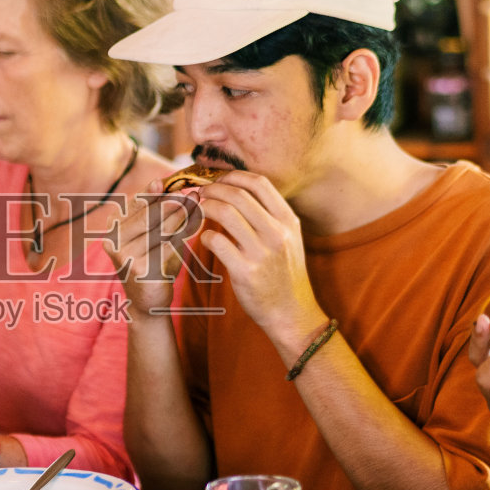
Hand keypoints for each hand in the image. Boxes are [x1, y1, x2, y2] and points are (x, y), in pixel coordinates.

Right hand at [106, 181, 197, 316]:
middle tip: (191, 193)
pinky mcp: (141, 269)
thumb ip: (159, 214)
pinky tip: (197, 225)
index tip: (165, 182)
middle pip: (148, 215)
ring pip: (160, 230)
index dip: (150, 192)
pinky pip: (167, 247)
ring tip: (197, 204)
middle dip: (171, 202)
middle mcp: (114, 240)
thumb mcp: (152, 235)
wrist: (147, 300)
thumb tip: (181, 191)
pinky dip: (184, 235)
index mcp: (113, 227)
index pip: (134, 204)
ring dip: (181, 216)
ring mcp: (126, 256)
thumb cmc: (152, 261)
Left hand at [194, 173, 320, 338]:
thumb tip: (240, 193)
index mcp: (288, 221)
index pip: (260, 183)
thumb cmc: (284, 275)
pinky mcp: (245, 271)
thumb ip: (270, 217)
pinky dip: (204, 235)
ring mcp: (262, 252)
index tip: (219, 180)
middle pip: (239, 195)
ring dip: (206, 207)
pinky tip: (204, 238)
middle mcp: (277, 233)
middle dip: (214, 189)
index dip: (234, 176)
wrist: (291, 313)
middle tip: (200, 192)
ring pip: (226, 213)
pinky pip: (216, 241)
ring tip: (198, 210)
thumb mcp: (289, 240)